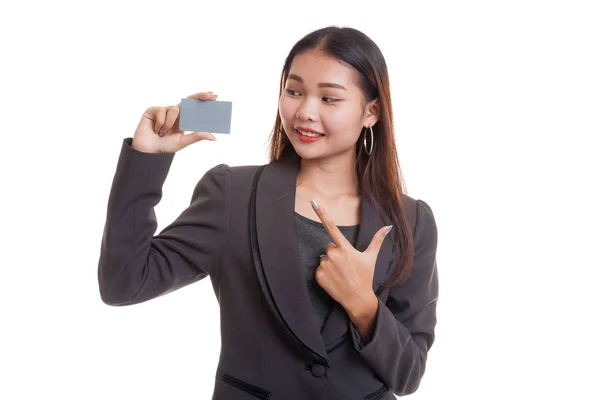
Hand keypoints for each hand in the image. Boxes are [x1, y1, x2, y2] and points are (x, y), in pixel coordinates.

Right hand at [131, 91, 218, 153]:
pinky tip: (156, 129)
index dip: (203, 102)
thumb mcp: (183, 141)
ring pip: (174, 109)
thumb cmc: (164, 147)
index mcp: (182, 121)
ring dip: (170, 123)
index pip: (194, 109)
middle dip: (199, 96)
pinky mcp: (153, 110)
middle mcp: (175, 114)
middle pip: (188, 101)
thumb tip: (214, 137)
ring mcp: (164, 111)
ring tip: (163, 133)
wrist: (147, 151)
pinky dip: (160, 121)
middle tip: (211, 95)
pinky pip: (162, 110)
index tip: (215, 97)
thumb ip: (197, 136)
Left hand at [311, 200, 391, 314]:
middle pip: (329, 246)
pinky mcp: (319, 275)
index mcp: (345, 248)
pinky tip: (334, 279)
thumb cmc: (365, 277)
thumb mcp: (371, 257)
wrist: (357, 299)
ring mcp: (325, 265)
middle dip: (335, 253)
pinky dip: (324, 274)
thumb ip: (377, 240)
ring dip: (330, 263)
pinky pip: (318, 269)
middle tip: (346, 265)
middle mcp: (333, 255)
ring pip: (323, 258)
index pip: (331, 227)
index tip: (313, 202)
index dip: (322, 213)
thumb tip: (389, 226)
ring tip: (341, 273)